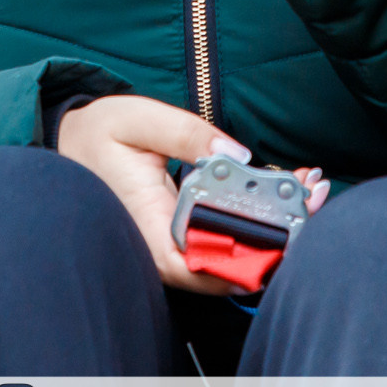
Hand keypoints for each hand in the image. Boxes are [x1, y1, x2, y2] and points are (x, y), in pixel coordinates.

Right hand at [54, 97, 328, 292]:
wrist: (72, 143)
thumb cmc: (98, 134)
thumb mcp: (137, 120)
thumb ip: (186, 134)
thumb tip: (237, 155)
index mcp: (147, 229)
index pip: (204, 266)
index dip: (251, 257)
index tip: (290, 226)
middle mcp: (163, 251)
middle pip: (228, 266)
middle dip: (277, 236)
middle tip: (313, 192)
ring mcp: (174, 248)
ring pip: (231, 255)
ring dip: (274, 227)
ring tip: (309, 187)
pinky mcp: (184, 237)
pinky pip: (224, 239)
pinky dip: (257, 218)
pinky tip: (285, 188)